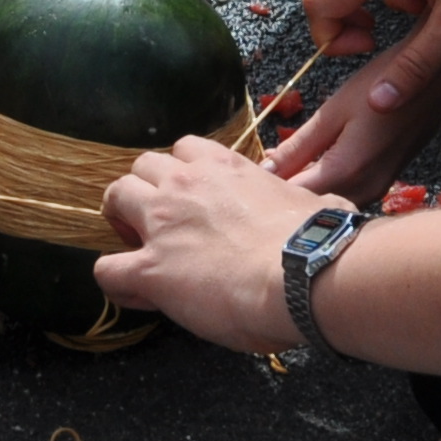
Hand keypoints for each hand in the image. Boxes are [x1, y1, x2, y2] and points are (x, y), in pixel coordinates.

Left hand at [91, 136, 324, 354]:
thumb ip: (309, 199)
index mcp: (225, 167)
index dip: (183, 172)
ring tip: (138, 246)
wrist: (303, 277)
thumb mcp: (315, 202)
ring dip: (121, 219)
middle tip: (161, 220)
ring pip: (114, 197)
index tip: (193, 198)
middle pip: (141, 164)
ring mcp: (162, 224)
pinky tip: (137, 292)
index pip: (186, 148)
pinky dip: (115, 280)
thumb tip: (333, 206)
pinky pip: (107, 269)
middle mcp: (185, 185)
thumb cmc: (318, 241)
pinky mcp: (150, 269)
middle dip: (146, 188)